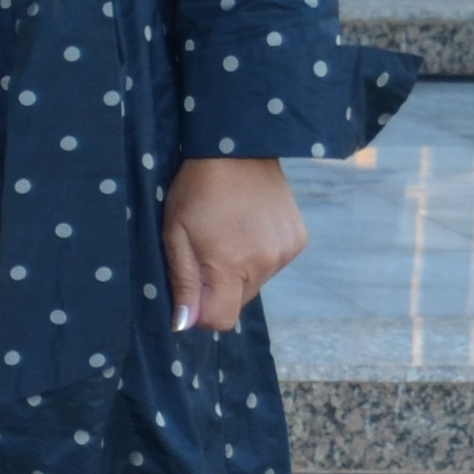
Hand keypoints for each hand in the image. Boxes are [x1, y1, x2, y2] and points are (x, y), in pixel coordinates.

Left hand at [163, 156, 306, 334]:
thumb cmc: (196, 191)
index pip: (222, 319)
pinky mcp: (299, 241)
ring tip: (228, 234)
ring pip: (255, 283)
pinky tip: (248, 228)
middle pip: (237, 302)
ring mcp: (286, 253)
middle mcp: (266, 264)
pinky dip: (259, 255)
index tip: (191, 292)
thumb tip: (185, 324)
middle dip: (219, 288)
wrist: (238, 150)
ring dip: (239, 270)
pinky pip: (273, 264)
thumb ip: (184, 282)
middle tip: (206, 251)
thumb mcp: (175, 234)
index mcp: (232, 265)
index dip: (202, 313)